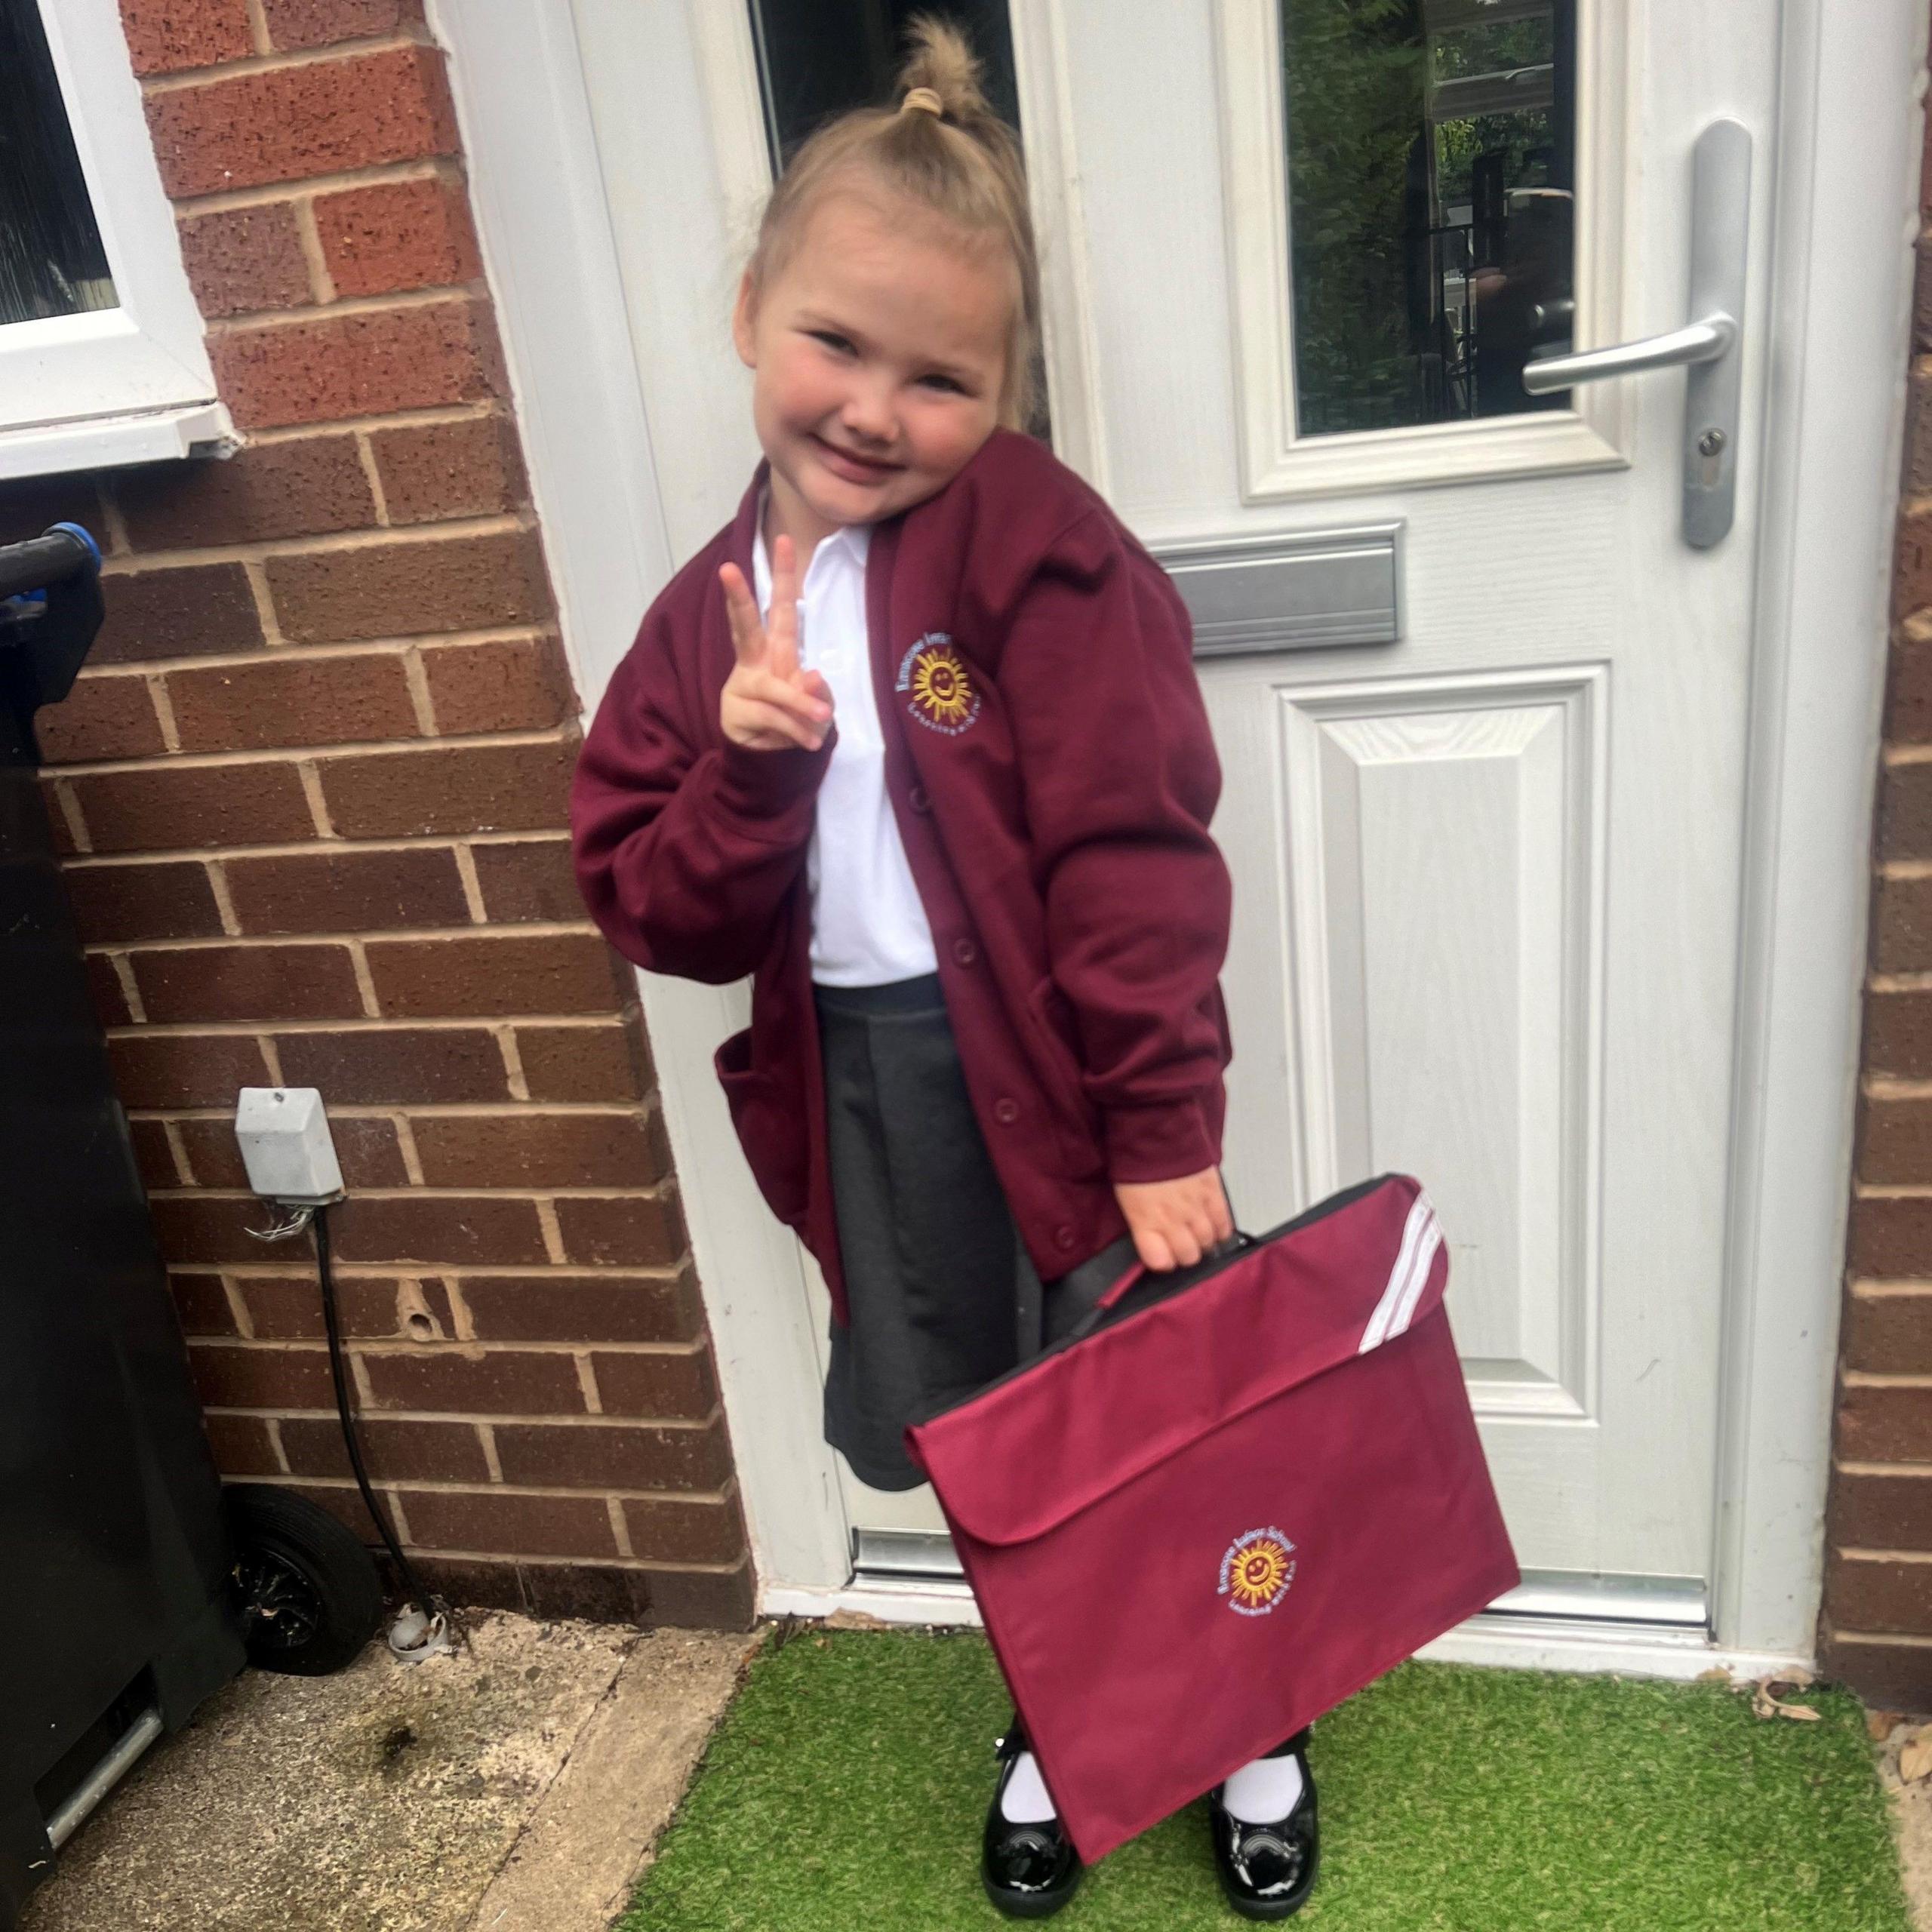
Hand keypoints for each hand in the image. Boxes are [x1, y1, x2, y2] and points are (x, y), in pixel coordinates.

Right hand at [718, 532, 834, 752]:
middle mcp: (754, 661)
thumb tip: (810, 676)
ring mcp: (741, 686)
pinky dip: (797, 731)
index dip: (783, 576)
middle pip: (746, 625)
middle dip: (739, 598)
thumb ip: (819, 691)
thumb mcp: (819, 705)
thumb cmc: (799, 720)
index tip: (783, 539)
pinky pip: (773, 718)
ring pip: (773, 688)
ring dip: (801, 706)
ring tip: (822, 721)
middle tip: (727, 569)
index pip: (781, 608)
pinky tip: (810, 742)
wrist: (772, 761)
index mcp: (777, 649)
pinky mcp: (735, 713)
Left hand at [1113, 1167, 1234, 1271]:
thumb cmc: (1136, 1163)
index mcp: (1145, 1221)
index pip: (1160, 1261)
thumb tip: (1155, 1243)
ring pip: (1208, 1243)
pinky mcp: (1213, 1193)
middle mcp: (1171, 1219)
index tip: (1163, 1256)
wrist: (1155, 1130)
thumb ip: (1143, 1225)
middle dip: (1186, 1255)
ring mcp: (1195, 1207)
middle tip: (1183, 1246)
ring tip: (1199, 1236)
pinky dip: (1221, 1230)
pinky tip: (1215, 1229)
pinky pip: (1224, 1223)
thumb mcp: (1128, 1200)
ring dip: (1204, 1243)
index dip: (1163, 1262)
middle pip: (1189, 1257)